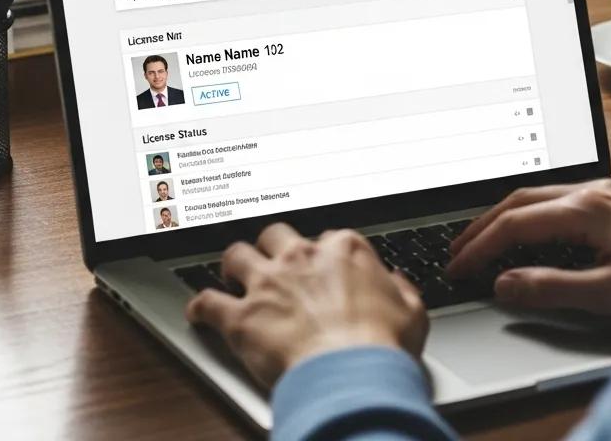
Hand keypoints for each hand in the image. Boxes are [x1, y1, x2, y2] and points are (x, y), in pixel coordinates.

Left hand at [186, 222, 427, 388]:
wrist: (353, 377)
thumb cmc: (383, 347)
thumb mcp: (411, 311)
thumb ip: (401, 289)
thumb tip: (397, 282)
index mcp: (342, 249)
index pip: (325, 238)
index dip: (320, 254)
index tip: (319, 267)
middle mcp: (301, 257)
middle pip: (275, 235)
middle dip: (272, 247)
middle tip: (272, 262)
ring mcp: (268, 283)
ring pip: (236, 255)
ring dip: (232, 266)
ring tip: (231, 274)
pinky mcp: (242, 317)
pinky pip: (208, 303)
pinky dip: (201, 308)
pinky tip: (198, 312)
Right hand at [446, 179, 610, 318]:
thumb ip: (552, 288)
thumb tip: (505, 284)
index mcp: (584, 208)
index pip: (514, 223)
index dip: (479, 246)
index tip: (458, 267)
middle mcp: (591, 191)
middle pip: (519, 200)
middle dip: (483, 224)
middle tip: (457, 249)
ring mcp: (605, 191)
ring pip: (539, 195)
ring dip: (506, 216)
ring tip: (485, 240)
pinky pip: (560, 198)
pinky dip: (533, 213)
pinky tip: (535, 230)